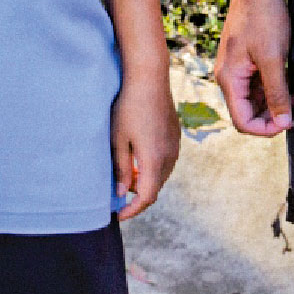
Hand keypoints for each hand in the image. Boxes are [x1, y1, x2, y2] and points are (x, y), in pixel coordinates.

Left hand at [111, 69, 179, 220]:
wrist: (149, 78)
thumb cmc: (129, 107)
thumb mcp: (118, 139)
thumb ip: (122, 169)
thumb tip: (123, 193)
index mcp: (154, 159)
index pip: (147, 197)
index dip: (133, 210)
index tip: (119, 215)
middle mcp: (170, 156)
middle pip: (155, 187)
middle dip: (138, 196)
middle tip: (117, 195)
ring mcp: (175, 145)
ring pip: (161, 175)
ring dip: (146, 181)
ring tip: (126, 176)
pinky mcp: (175, 136)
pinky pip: (166, 161)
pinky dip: (152, 168)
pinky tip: (138, 158)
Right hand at [215, 0, 293, 135]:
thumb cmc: (264, 18)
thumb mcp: (274, 58)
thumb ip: (277, 92)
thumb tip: (284, 123)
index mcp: (229, 78)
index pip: (242, 121)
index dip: (266, 129)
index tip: (289, 123)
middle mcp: (228, 76)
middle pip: (246, 112)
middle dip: (270, 117)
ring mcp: (236, 67)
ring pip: (253, 99)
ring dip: (272, 103)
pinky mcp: (245, 59)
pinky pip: (256, 84)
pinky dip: (272, 89)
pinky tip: (290, 84)